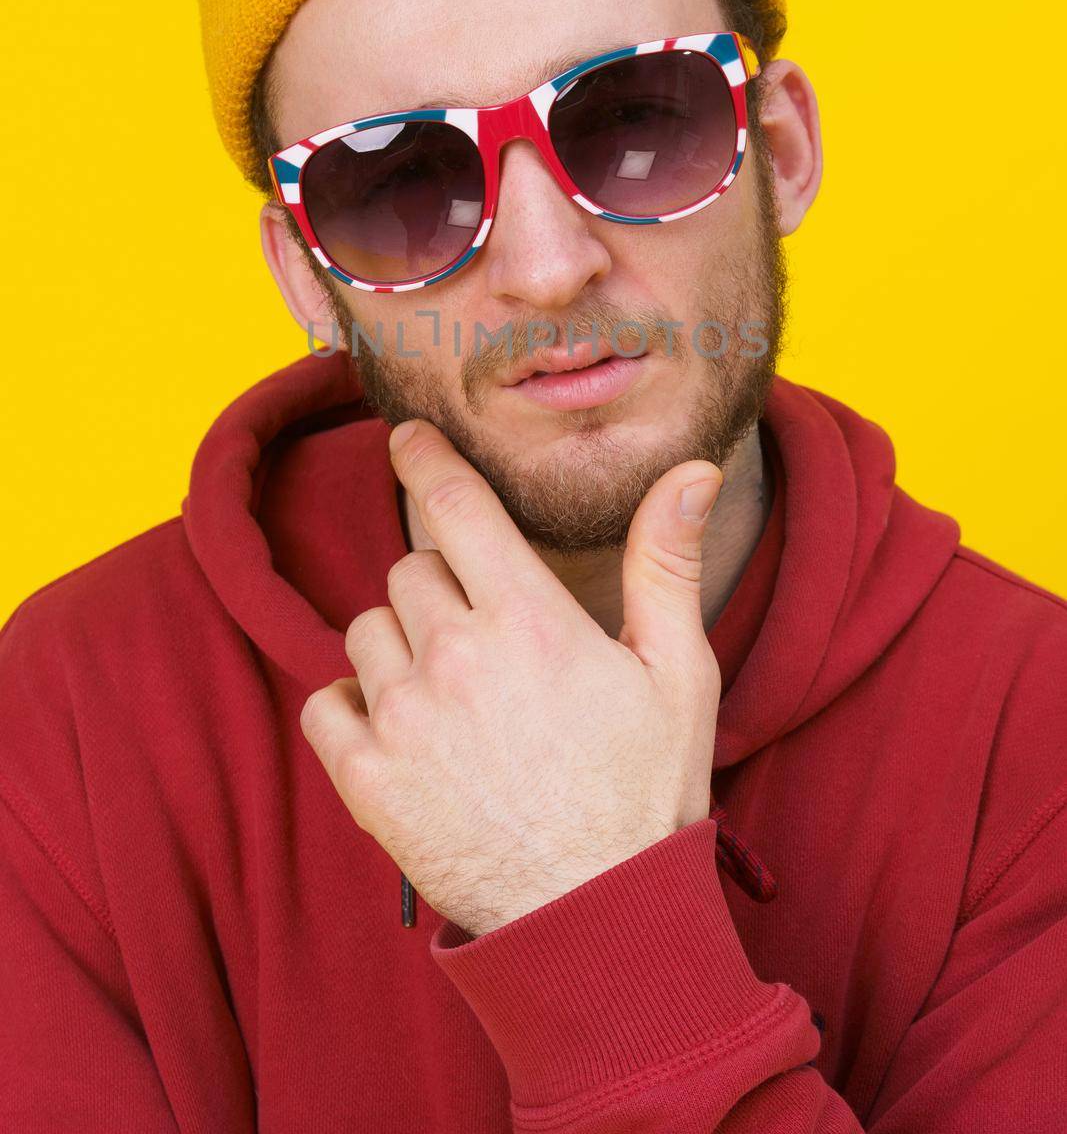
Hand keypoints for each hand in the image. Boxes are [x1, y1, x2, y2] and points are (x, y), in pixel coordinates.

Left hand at [299, 419, 723, 937]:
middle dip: (444, 590)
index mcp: (530, 619)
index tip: (406, 436)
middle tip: (491, 646)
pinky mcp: (367, 779)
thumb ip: (667, 562)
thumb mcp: (678, 672)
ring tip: (456, 697)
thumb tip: (693, 471)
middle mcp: (456, 656)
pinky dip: (354, 707)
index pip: (454, 505)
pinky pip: (326, 701)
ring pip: (367, 629)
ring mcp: (404, 719)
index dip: (425, 456)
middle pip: (411, 570)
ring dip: (401, 646)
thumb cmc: (645, 793)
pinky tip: (406, 734)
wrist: (596, 921)